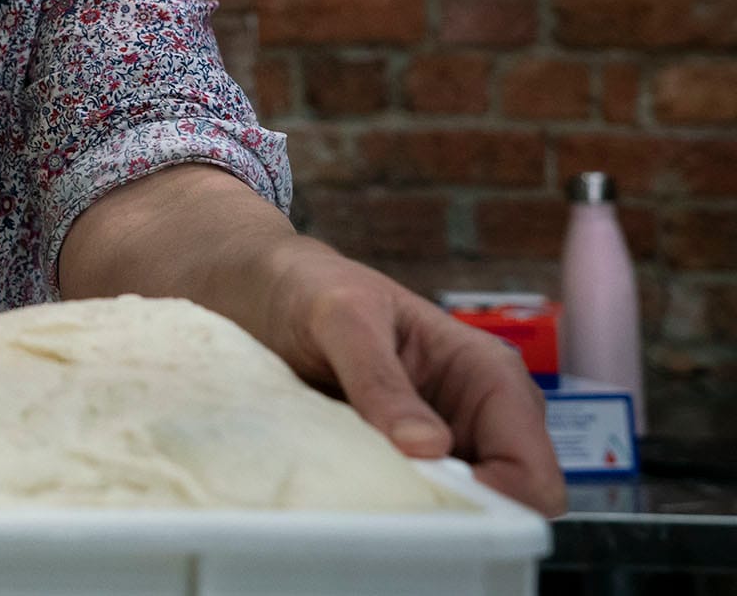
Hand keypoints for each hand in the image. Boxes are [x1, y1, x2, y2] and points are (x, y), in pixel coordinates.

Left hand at [257, 237, 565, 516]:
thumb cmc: (316, 290)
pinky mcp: (410, 460)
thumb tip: (428, 446)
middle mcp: (483, 416)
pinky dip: (397, 510)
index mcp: (490, 375)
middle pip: (509, 503)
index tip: (437, 512)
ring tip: (369, 504)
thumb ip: (379, 377)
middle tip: (397, 517)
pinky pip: (420, 506)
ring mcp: (449, 442)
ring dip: (425, 519)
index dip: (501, 504)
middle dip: (464, 519)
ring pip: (465, 512)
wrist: (276, 291)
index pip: (532, 469)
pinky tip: (357, 497)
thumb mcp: (343, 319)